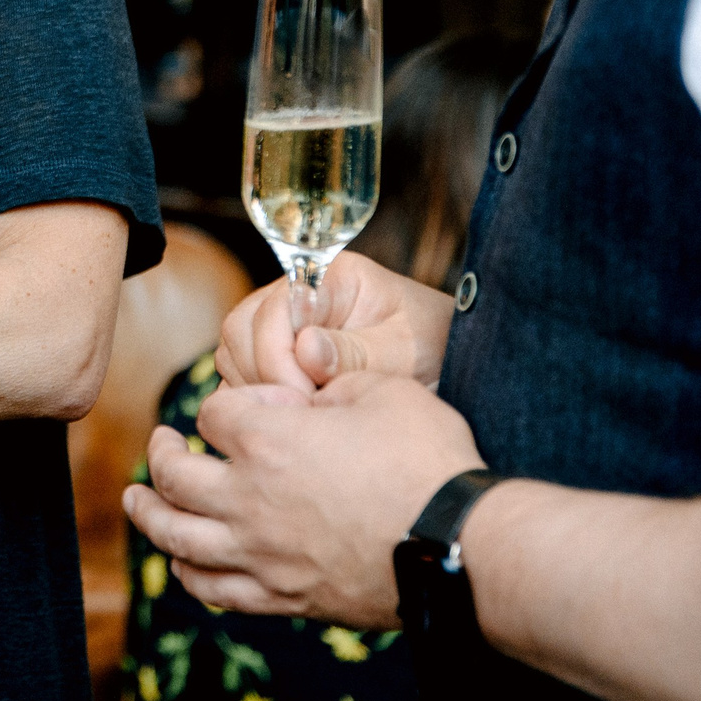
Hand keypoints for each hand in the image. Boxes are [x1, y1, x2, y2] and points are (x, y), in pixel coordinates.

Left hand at [124, 373, 485, 627]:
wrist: (462, 545)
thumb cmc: (427, 459)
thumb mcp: (381, 389)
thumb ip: (328, 383)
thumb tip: (303, 397)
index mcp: (266, 440)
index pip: (212, 415)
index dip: (229, 405)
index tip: (255, 408)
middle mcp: (248, 499)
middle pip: (174, 477)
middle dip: (160, 455)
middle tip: (160, 444)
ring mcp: (262, 554)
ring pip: (178, 539)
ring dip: (149, 517)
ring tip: (136, 502)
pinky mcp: (285, 598)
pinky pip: (216, 592)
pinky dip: (192, 575)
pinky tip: (186, 565)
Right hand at [216, 251, 455, 395]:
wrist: (463, 368)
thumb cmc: (438, 351)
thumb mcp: (407, 354)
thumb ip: (357, 353)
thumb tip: (305, 350)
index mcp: (332, 278)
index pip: (272, 308)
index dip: (278, 357)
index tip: (306, 399)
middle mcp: (300, 294)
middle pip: (242, 328)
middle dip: (264, 377)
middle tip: (303, 414)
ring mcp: (287, 325)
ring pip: (237, 355)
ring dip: (259, 393)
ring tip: (304, 419)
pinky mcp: (283, 356)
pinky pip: (247, 378)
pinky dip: (263, 402)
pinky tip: (297, 422)